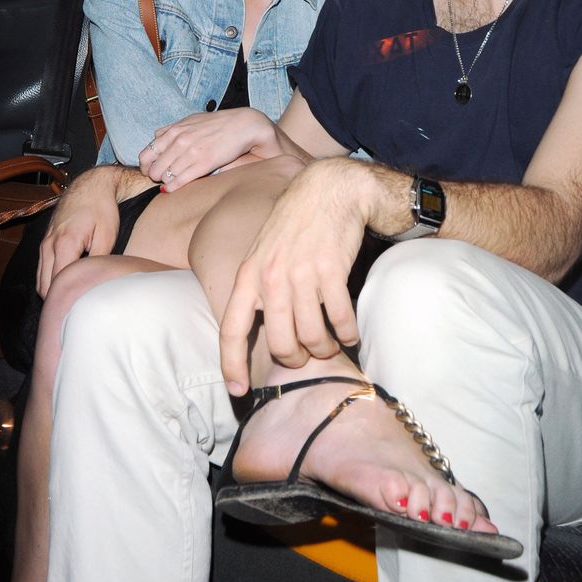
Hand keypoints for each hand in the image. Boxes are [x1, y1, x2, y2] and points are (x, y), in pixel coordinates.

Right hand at [36, 165, 133, 296]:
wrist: (91, 186)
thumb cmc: (102, 209)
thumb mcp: (107, 235)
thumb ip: (99, 260)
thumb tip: (96, 282)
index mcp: (65, 244)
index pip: (59, 283)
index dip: (68, 298)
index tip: (81, 307)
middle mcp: (48, 245)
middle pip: (44, 286)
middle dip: (58, 299)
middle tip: (77, 307)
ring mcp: (44, 244)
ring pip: (40, 279)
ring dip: (52, 290)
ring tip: (72, 298)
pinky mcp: (45, 242)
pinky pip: (42, 269)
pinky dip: (50, 280)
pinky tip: (67, 283)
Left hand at [138, 108, 283, 190]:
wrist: (243, 125)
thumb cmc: (218, 124)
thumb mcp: (191, 120)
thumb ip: (173, 129)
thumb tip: (158, 137)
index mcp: (175, 130)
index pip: (147, 153)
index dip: (146, 165)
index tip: (151, 169)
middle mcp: (180, 140)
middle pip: (153, 167)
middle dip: (153, 176)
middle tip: (160, 179)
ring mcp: (191, 152)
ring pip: (164, 175)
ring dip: (164, 182)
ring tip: (169, 183)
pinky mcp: (204, 163)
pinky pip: (179, 180)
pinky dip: (172, 187)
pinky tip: (172, 189)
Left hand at [220, 158, 367, 395]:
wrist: (328, 190)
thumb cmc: (295, 224)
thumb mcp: (263, 251)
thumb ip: (259, 287)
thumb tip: (262, 327)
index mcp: (249, 275)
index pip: (232, 329)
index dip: (231, 364)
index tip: (238, 391)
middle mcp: (272, 278)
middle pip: (280, 343)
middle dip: (295, 359)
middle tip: (305, 356)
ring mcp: (302, 274)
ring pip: (313, 335)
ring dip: (325, 348)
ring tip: (331, 345)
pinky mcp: (332, 271)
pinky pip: (340, 318)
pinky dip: (348, 332)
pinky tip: (350, 332)